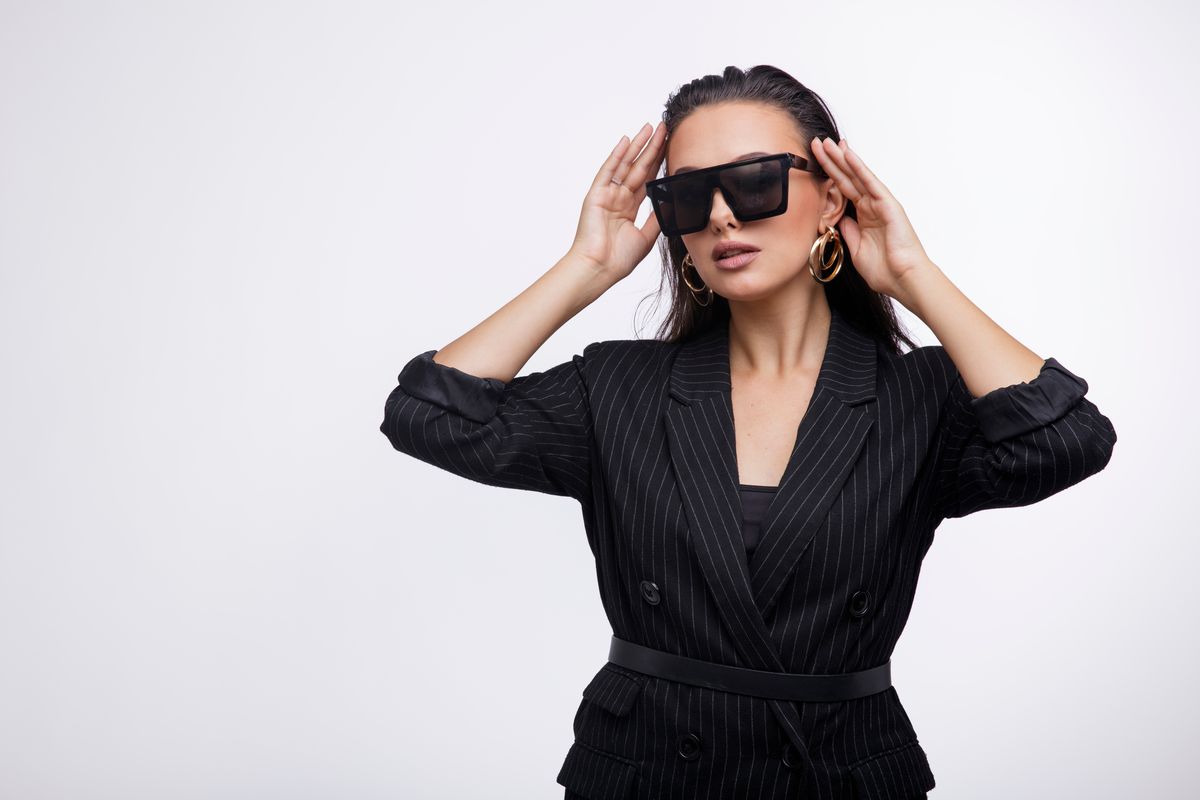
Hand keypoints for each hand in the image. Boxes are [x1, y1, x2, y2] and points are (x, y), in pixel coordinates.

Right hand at [569, 121, 666, 280]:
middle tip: (665, 128)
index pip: (648, 180)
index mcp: (628, 208)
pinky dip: (617, 156)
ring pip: (626, 165)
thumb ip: (659, 217)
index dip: (659, 163)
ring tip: (651, 127)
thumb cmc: (618, 259)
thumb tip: (673, 201)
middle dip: (652, 148)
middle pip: (639, 167)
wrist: (599, 269)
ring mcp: (607, 195)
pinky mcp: (596, 195)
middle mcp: (618, 198)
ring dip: (638, 146)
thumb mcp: (647, 236)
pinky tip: (627, 142)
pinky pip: (608, 171)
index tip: (672, 147)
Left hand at [810, 137, 933, 297]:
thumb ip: (848, 231)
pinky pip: (871, 183)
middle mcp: (872, 207)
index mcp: (864, 217)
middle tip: (817, 142)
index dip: (830, 175)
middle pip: (847, 178)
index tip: (816, 161)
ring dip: (842, 158)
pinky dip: (860, 168)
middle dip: (832, 160)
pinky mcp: (888, 205)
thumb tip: (838, 219)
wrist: (903, 279)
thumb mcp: (856, 249)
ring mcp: (880, 204)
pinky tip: (848, 155)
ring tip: (828, 142)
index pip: (843, 190)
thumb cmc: (884, 270)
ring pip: (857, 176)